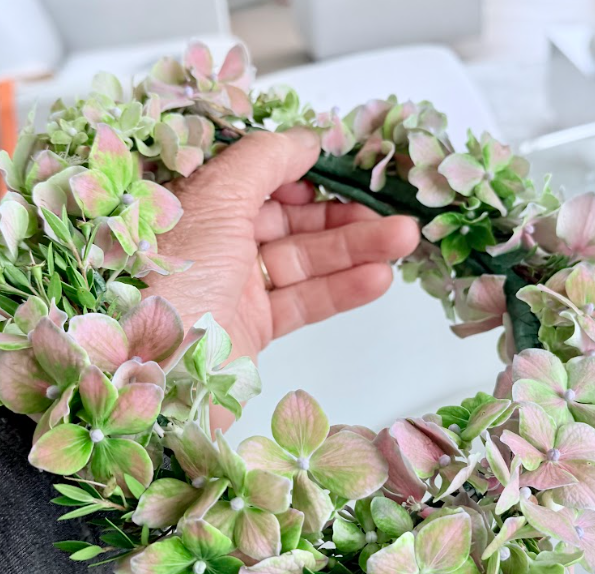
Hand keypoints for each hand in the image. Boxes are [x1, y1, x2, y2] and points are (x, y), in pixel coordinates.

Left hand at [146, 127, 419, 428]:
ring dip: (355, 250)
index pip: (259, 178)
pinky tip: (377, 278)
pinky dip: (340, 290)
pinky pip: (303, 301)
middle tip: (392, 211)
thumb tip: (305, 138)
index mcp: (196, 204)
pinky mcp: (253, 328)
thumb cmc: (171, 280)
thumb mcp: (215, 198)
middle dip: (343, 215)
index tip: (350, 169)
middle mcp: (214, 243)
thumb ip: (264, 160)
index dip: (304, 172)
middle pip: (290, 220)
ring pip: (304, 261)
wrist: (155, 377)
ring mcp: (235, 287)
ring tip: (404, 240)